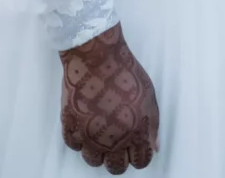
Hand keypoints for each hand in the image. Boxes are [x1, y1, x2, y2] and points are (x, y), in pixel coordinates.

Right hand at [59, 23, 159, 173]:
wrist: (97, 57)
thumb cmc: (125, 72)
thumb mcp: (149, 96)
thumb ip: (153, 125)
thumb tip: (154, 147)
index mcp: (135, 133)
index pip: (140, 161)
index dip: (139, 156)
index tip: (136, 149)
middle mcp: (112, 140)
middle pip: (116, 167)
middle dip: (119, 159)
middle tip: (118, 145)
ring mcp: (89, 135)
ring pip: (93, 160)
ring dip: (98, 152)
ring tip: (101, 135)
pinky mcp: (71, 126)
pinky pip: (74, 145)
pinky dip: (80, 139)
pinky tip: (86, 125)